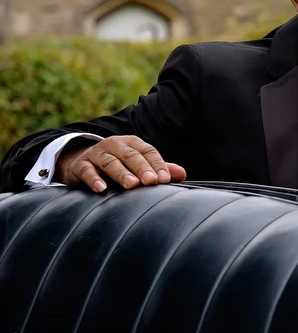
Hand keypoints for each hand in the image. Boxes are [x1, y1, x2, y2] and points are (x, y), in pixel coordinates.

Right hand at [56, 135, 186, 192]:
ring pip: (110, 162)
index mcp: (132, 143)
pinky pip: (87, 171)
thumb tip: (182, 174)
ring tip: (132, 185)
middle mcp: (115, 145)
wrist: (81, 162)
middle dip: (142, 168)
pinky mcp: (81, 165)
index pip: (148, 151)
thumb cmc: (117, 164)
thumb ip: (158, 168)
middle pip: (131, 155)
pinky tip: (101, 188)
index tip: (165, 179)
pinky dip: (94, 179)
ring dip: (121, 173)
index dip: (157, 164)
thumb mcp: (137, 164)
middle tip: (151, 181)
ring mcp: (97, 154)